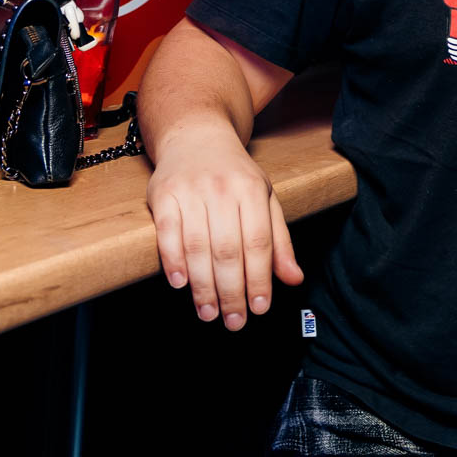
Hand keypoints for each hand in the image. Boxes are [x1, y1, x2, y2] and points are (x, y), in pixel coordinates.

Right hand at [145, 123, 302, 329]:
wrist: (195, 135)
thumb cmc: (235, 174)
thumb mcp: (265, 199)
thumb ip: (279, 241)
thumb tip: (294, 279)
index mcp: (253, 189)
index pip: (258, 242)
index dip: (259, 278)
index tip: (259, 309)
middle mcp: (222, 189)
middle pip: (228, 249)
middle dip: (232, 291)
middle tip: (233, 321)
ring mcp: (191, 190)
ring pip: (198, 246)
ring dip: (203, 286)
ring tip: (208, 312)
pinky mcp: (163, 193)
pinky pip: (167, 232)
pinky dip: (172, 261)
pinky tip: (180, 284)